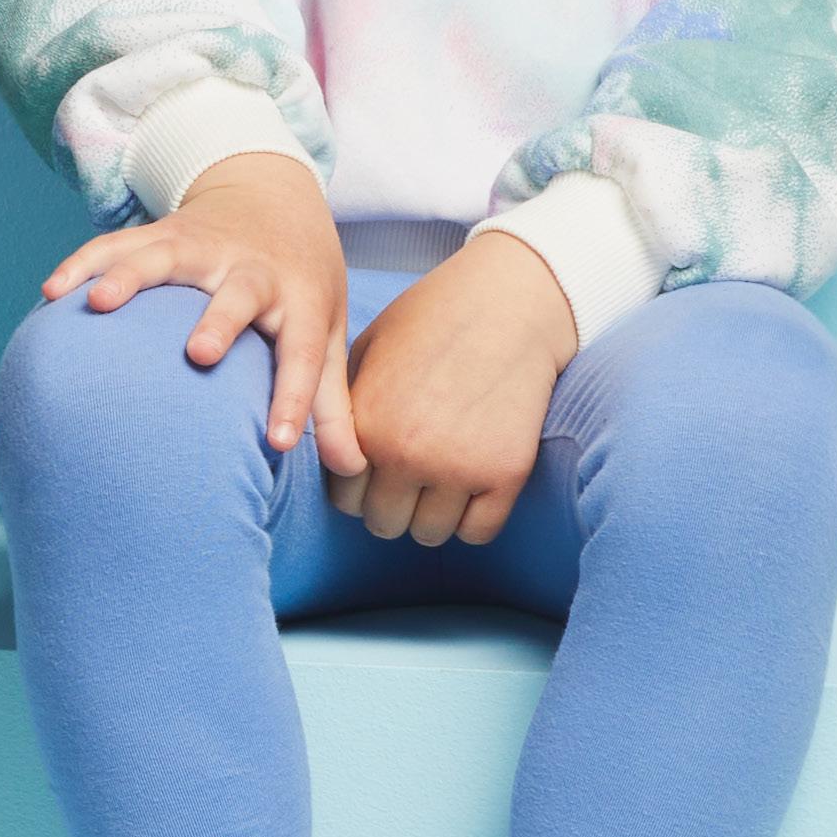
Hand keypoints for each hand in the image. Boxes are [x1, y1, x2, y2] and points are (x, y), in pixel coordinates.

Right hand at [41, 152, 361, 476]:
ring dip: (131, 277)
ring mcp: (203, 245)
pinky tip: (52, 292)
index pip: (302, 353)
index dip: (292, 399)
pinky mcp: (162, 232)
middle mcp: (252, 268)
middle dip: (219, 321)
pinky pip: (117, 244)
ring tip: (97, 306)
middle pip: (238, 293)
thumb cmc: (301, 282)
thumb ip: (329, 401)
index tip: (277, 445)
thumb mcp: (325, 333)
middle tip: (199, 353)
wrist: (274, 193)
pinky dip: (84, 263)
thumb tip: (353, 471)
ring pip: (166, 257)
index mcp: (299, 299)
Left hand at [332, 234, 576, 545]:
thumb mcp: (366, 352)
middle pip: (383, 523)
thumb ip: (344, 409)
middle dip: (393, 504)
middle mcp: (406, 454)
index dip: (359, 486)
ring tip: (443, 479)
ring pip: (429, 535)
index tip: (378, 469)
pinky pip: (477, 533)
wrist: (509, 301)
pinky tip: (474, 488)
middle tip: (412, 476)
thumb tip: (327, 455)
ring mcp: (458, 467)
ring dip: (433, 514)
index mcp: (365, 425)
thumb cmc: (433, 319)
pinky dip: (473, 519)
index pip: (344, 499)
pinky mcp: (505, 473)